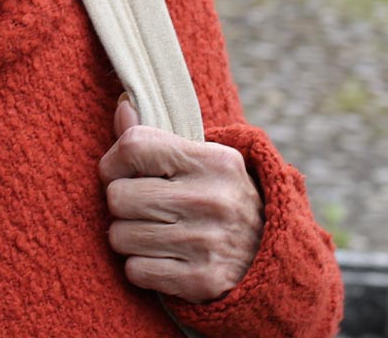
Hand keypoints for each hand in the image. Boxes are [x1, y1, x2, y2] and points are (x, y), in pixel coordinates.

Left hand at [98, 95, 264, 302]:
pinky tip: (165, 258)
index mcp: (213, 161)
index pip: (133, 146)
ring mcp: (207, 242)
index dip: (114, 161)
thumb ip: (156, 137)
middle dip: (122, 204)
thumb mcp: (201, 161)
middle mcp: (212, 199)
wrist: (273, 259)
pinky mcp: (202, 280)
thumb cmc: (219, 199)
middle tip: (144, 208)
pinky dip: (142, 267)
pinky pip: (134, 270)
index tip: (123, 172)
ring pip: (119, 236)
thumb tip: (123, 108)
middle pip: (118, 196)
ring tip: (156, 232)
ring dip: (129, 237)